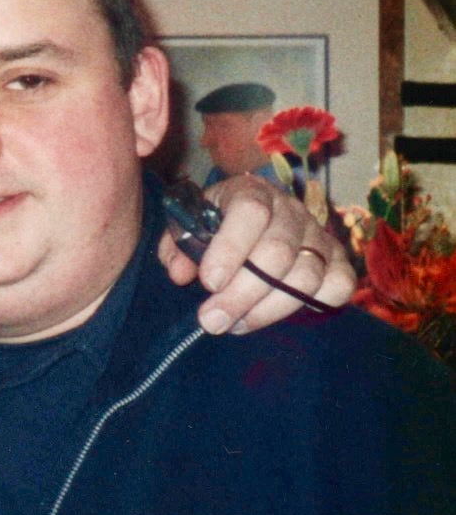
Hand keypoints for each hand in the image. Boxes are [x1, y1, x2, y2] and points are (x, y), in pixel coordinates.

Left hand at [158, 174, 354, 334]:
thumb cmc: (213, 227)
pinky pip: (338, 286)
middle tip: (213, 320)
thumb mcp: (187, 229)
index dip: (230, 248)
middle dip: (242, 293)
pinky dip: (312, 304)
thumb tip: (181, 274)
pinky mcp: (338, 259)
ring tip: (235, 323)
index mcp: (251, 191)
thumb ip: (177, 248)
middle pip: (277, 252)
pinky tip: (274, 313)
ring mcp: (318, 234)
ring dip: (267, 309)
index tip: (208, 282)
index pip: (250, 211)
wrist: (249, 222)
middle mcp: (290, 209)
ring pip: (305, 275)